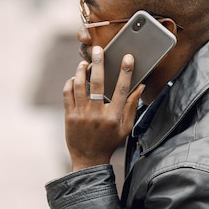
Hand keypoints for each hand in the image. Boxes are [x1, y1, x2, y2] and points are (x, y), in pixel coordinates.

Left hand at [63, 46, 143, 171]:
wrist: (89, 159)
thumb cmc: (110, 142)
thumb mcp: (126, 127)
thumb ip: (132, 106)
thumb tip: (140, 87)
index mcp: (114, 117)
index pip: (122, 90)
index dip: (126, 72)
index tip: (128, 57)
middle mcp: (97, 114)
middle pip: (98, 83)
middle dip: (98, 63)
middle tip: (98, 49)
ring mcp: (81, 115)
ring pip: (79, 85)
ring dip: (81, 71)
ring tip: (85, 63)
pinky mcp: (69, 116)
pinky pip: (67, 94)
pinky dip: (70, 83)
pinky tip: (75, 78)